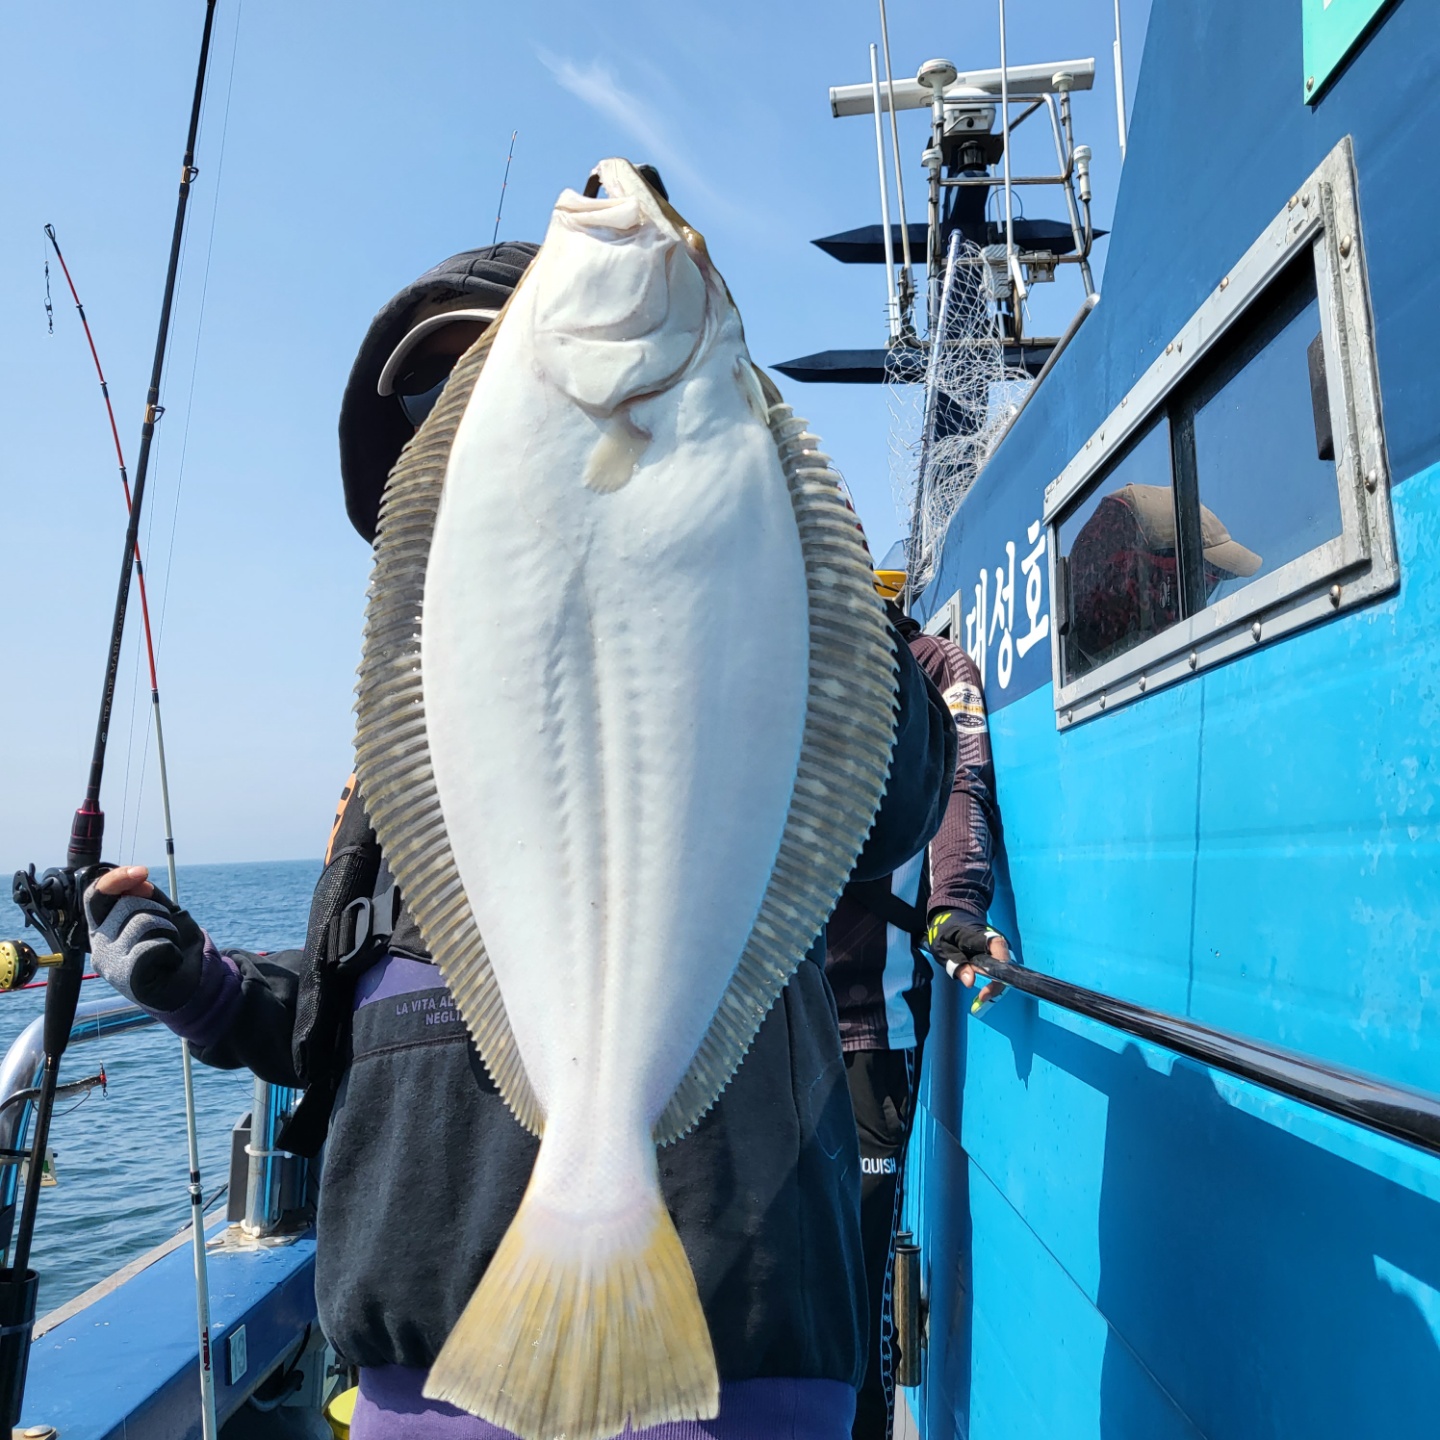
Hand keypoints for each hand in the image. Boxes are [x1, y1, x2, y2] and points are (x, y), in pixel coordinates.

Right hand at [84, 865, 202, 1011]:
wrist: (191, 984)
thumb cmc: (173, 946)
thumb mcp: (161, 913)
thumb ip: (146, 895)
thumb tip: (139, 880)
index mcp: (103, 927)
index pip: (95, 896)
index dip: (116, 879)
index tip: (142, 871)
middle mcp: (99, 944)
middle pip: (127, 903)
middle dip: (157, 909)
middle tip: (165, 931)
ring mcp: (109, 962)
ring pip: (143, 921)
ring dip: (167, 929)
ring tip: (168, 946)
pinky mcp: (125, 976)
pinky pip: (153, 946)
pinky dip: (171, 950)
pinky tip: (169, 961)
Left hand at [927, 911, 1009, 1006]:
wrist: (954, 917)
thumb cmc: (946, 933)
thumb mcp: (942, 948)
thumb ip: (955, 963)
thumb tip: (970, 982)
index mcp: (979, 936)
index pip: (996, 953)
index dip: (996, 975)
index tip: (985, 993)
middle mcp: (995, 940)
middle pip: (1004, 965)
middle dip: (996, 985)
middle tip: (981, 997)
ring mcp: (999, 946)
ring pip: (1004, 968)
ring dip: (995, 983)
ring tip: (982, 995)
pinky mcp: (999, 952)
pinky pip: (1000, 968)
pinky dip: (994, 980)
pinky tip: (984, 989)